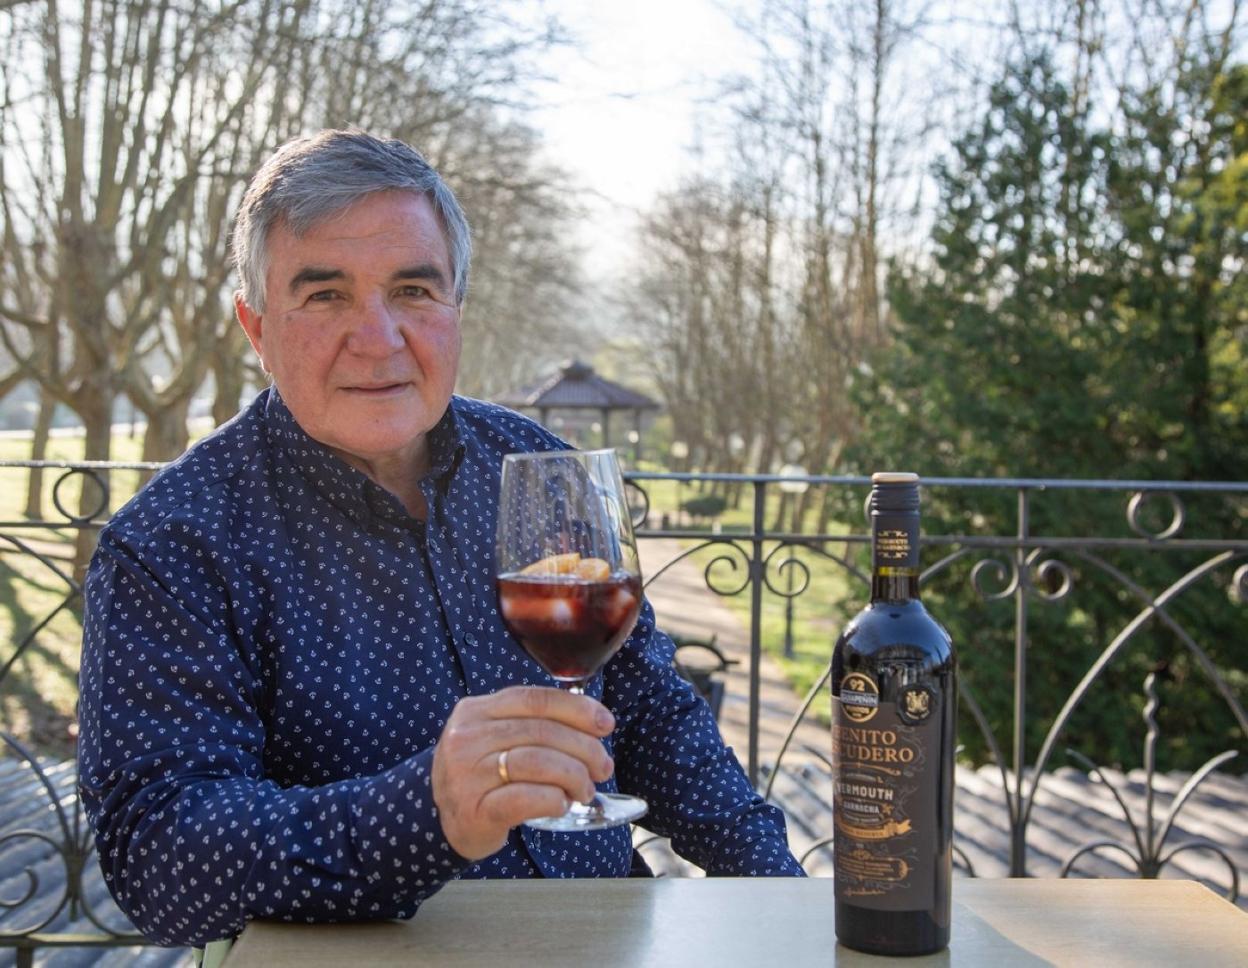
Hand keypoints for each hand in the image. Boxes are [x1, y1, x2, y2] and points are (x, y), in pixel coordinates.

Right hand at [431, 686, 615, 859]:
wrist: (442, 821)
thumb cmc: (482, 775)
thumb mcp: (496, 737)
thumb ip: (532, 722)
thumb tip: (593, 721)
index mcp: (476, 710)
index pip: (535, 699)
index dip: (577, 709)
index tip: (605, 724)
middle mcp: (467, 738)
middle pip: (542, 731)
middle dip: (584, 748)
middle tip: (603, 766)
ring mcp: (466, 775)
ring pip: (537, 763)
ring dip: (574, 775)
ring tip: (585, 789)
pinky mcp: (474, 810)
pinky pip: (526, 799)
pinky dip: (554, 799)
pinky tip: (562, 803)